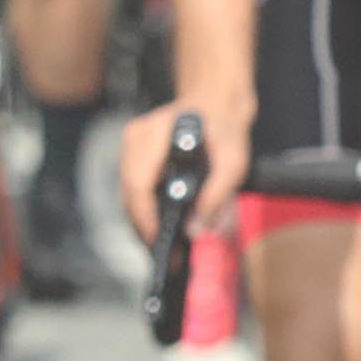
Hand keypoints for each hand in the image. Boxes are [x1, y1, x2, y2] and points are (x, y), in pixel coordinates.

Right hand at [121, 96, 245, 243]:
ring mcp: (131, 145)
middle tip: (164, 257)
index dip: (144, 217)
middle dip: (144, 227)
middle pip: (129, 193)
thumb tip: (196, 231)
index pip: (138, 183)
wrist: (216, 102)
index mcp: (156, 133)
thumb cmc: (225, 129)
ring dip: (143, 222)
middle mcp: (136, 138)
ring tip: (163, 248)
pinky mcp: (133, 155)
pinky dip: (145, 209)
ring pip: (128, 194)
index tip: (157, 242)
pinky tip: (160, 228)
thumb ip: (216, 197)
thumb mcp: (233, 164)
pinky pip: (133, 188)